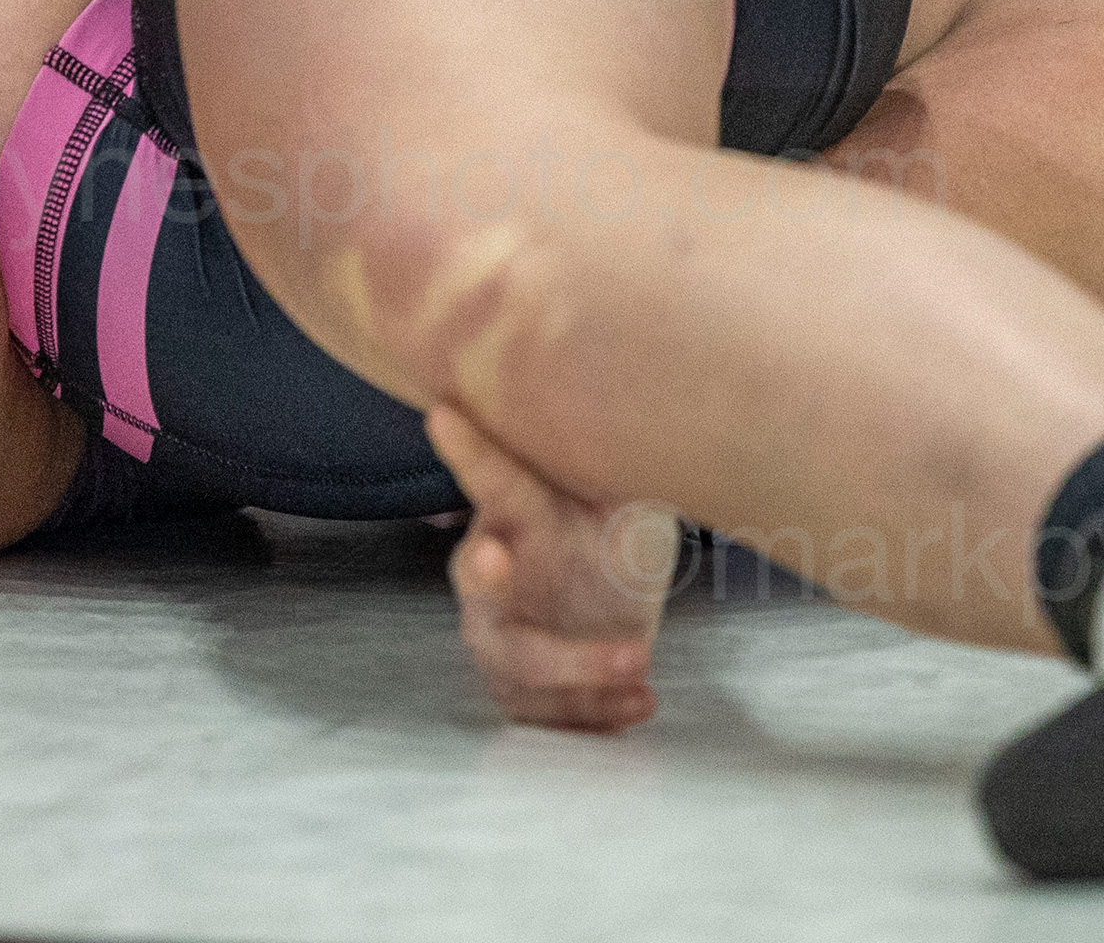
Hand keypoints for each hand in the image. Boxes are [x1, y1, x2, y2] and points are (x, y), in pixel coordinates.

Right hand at [428, 404, 677, 733]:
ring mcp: (504, 635)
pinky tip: (642, 702)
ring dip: (578, 665)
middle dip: (482, 576)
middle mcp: (498, 573)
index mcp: (519, 512)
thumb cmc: (610, 530)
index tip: (446, 415)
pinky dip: (597, 711)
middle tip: (492, 559)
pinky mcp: (525, 689)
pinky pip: (551, 712)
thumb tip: (657, 392)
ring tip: (639, 659)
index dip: (467, 449)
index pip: (492, 476)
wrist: (614, 601)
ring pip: (519, 659)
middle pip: (477, 581)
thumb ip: (626, 460)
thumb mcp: (628, 492)